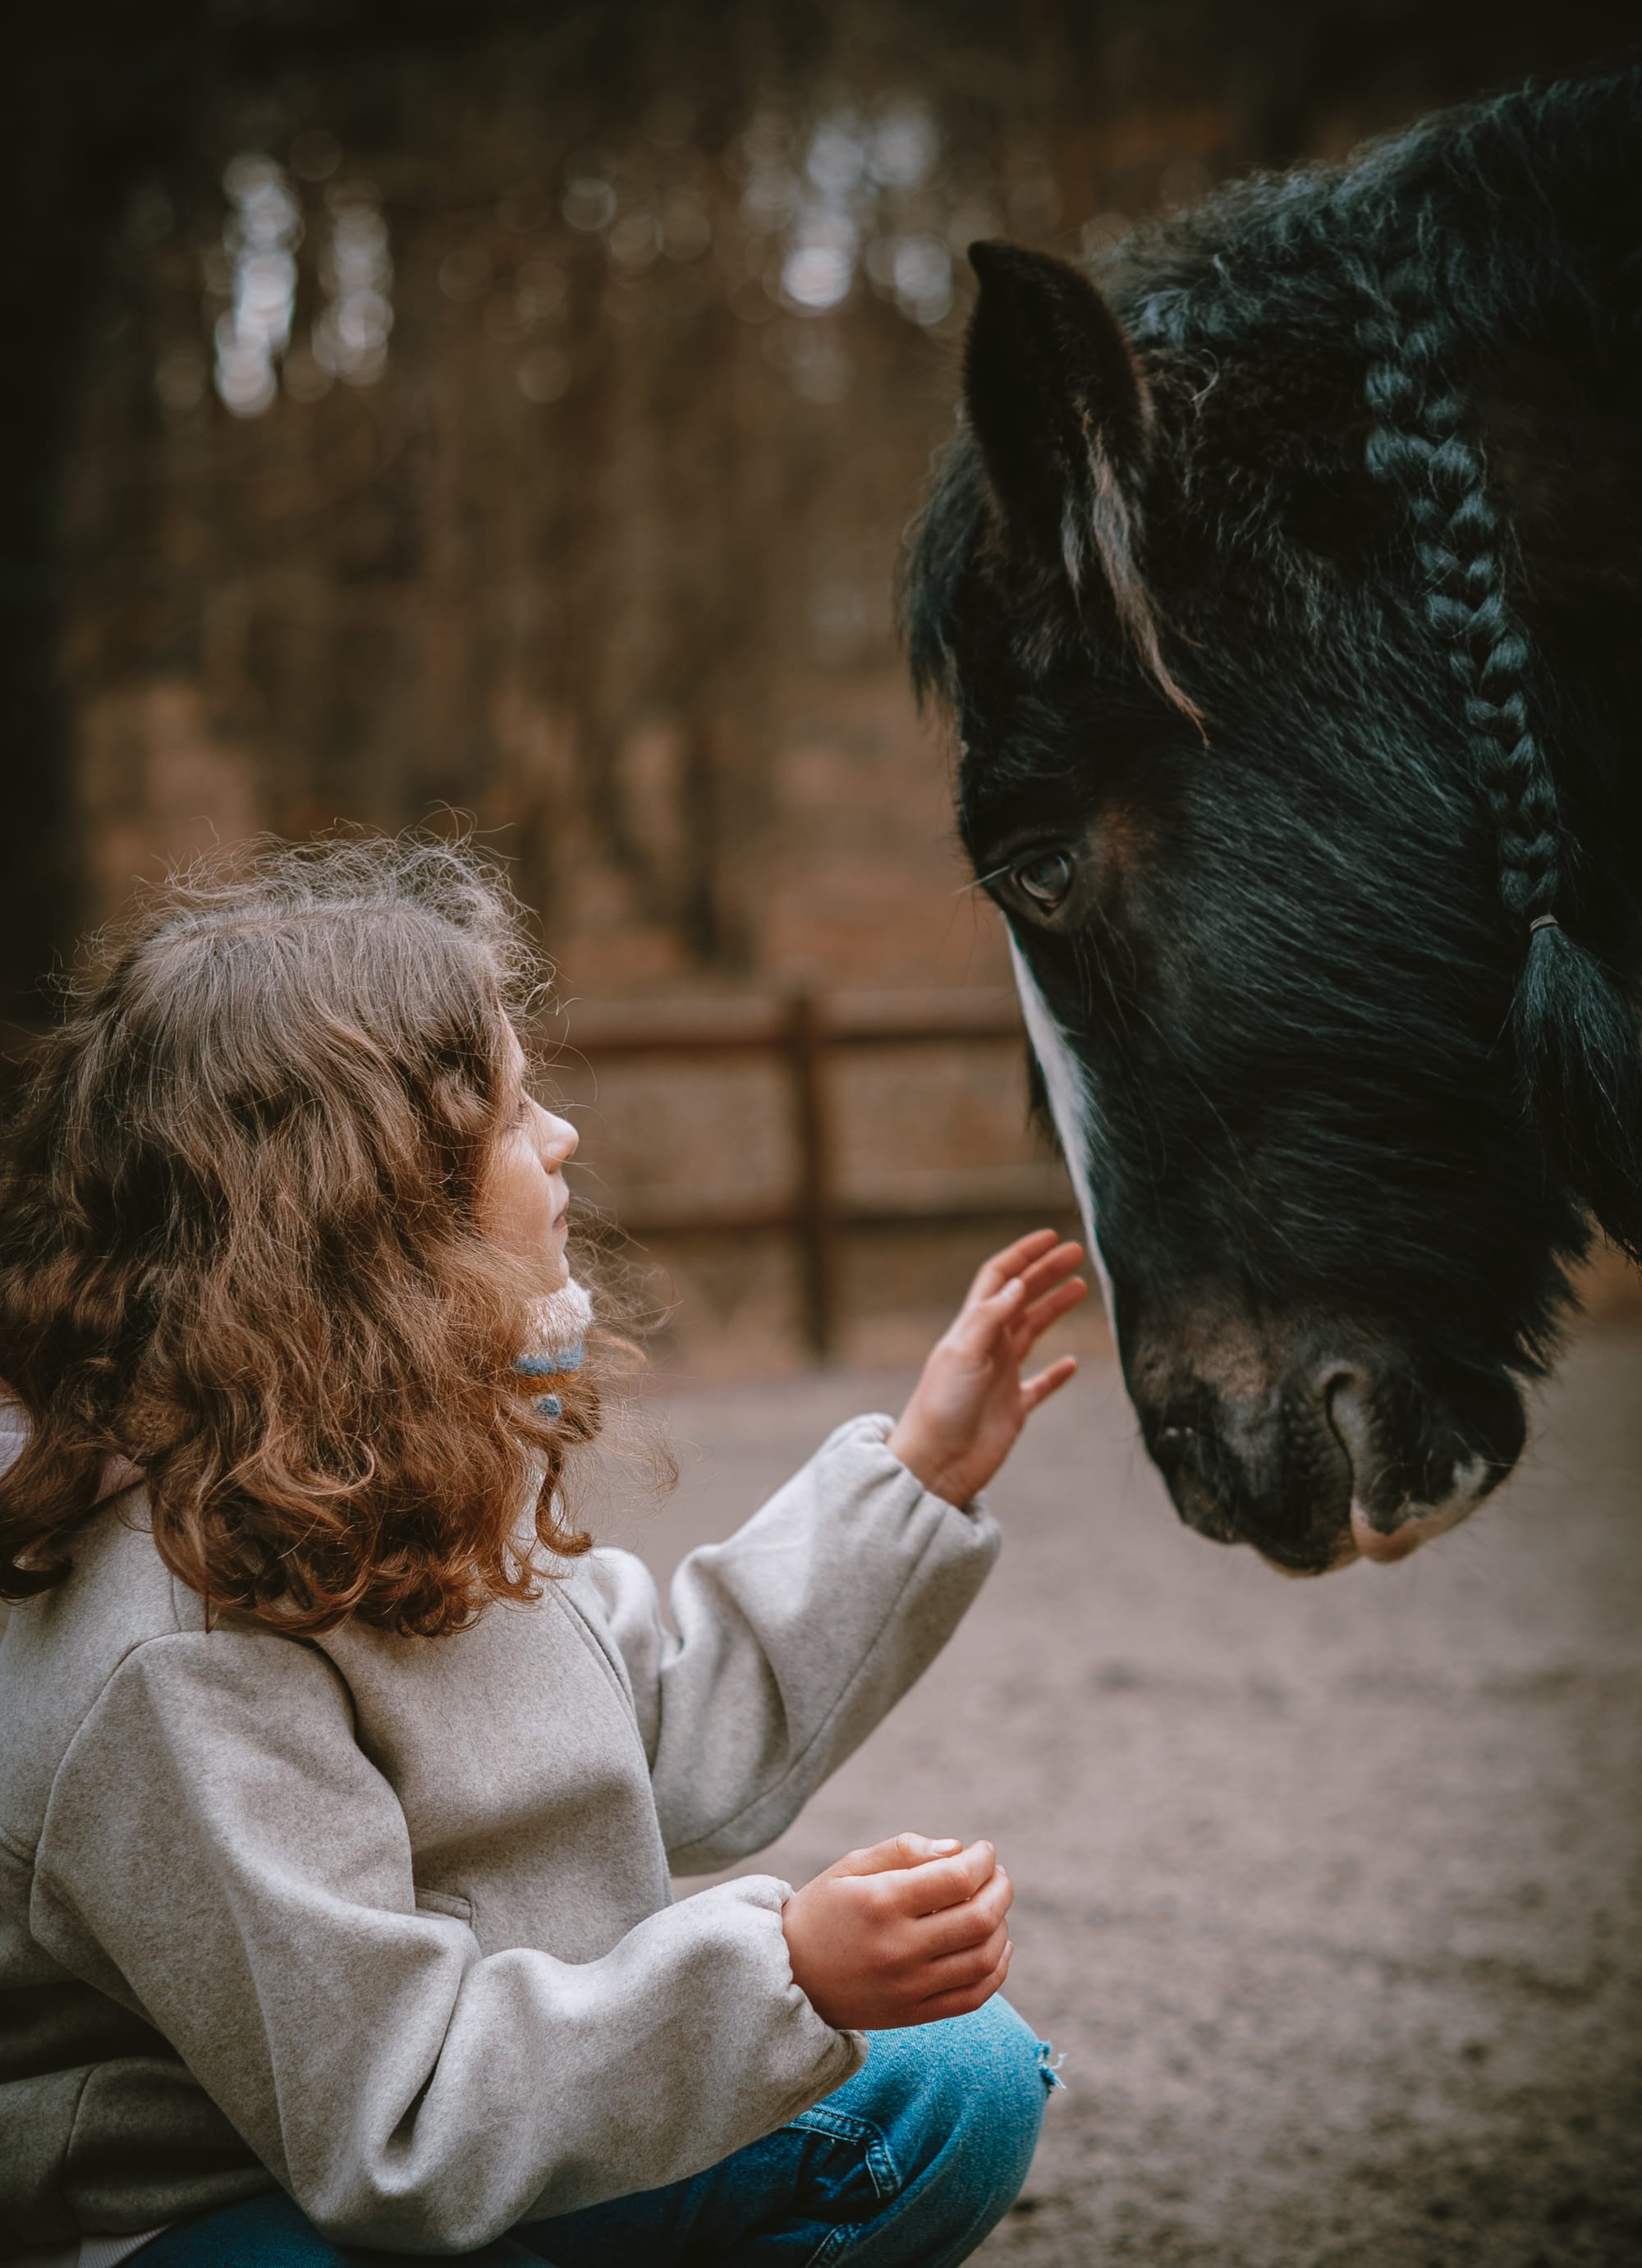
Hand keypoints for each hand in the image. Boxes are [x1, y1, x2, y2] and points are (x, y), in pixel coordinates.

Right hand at [781, 1833, 1013, 2030]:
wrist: (788, 1977)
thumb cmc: (822, 1911)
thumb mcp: (850, 1868)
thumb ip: (902, 1850)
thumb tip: (957, 1850)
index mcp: (881, 1903)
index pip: (957, 1878)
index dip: (982, 1860)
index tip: (983, 1850)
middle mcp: (898, 1948)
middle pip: (978, 1918)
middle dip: (1000, 1889)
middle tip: (996, 1875)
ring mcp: (908, 1986)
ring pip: (983, 1958)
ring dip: (1001, 1926)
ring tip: (993, 1906)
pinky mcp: (913, 2014)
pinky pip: (974, 1996)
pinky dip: (996, 1970)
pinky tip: (996, 1946)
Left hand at [887, 1229, 1085, 1506]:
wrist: (935, 1465)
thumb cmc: (941, 1409)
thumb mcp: (963, 1354)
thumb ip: (991, 1318)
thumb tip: (1018, 1283)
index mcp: (972, 1329)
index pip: (999, 1279)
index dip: (1024, 1255)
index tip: (1052, 1238)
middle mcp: (987, 1347)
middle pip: (1021, 1298)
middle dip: (1047, 1273)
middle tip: (1078, 1253)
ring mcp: (1000, 1377)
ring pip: (1033, 1332)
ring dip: (1054, 1308)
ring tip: (1081, 1288)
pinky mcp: (1012, 1409)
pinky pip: (1039, 1385)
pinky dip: (1057, 1373)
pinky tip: (1073, 1363)